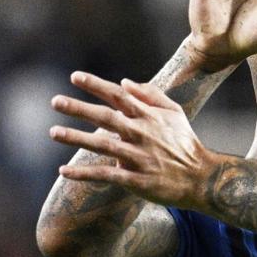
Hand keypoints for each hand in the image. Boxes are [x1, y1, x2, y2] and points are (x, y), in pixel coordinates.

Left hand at [49, 72, 213, 208]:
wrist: (202, 178)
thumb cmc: (185, 143)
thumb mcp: (175, 114)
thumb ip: (151, 95)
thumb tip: (124, 82)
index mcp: (150, 117)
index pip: (120, 96)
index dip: (97, 85)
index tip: (75, 77)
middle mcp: (143, 134)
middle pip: (106, 118)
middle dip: (80, 109)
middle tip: (55, 101)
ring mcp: (139, 158)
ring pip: (103, 145)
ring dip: (76, 138)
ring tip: (54, 132)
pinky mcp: (137, 180)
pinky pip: (106, 174)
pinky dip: (84, 174)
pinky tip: (63, 171)